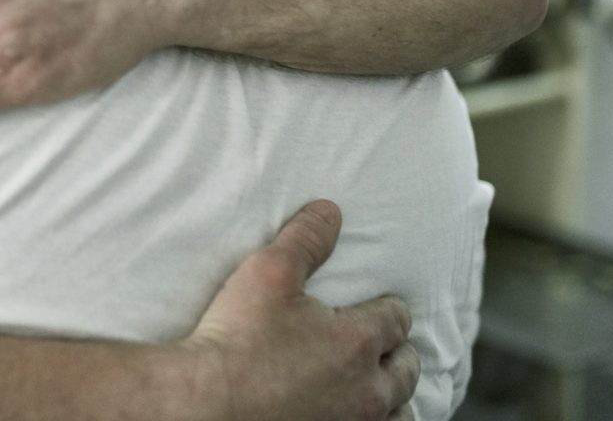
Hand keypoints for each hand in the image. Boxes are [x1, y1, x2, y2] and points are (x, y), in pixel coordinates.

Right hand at [185, 200, 418, 420]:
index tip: (379, 306)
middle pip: (405, 369)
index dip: (388, 308)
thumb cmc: (236, 338)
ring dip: (393, 394)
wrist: (207, 401)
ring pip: (400, 410)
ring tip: (378, 385)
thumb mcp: (267, 272)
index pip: (396, 319)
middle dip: (398, 351)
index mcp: (357, 341)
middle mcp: (366, 390)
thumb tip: (330, 211)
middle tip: (382, 343)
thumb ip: (305, 239)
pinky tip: (357, 414)